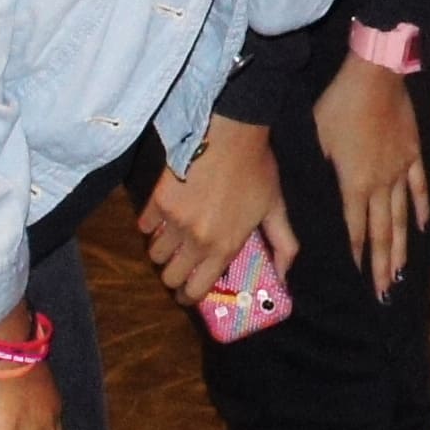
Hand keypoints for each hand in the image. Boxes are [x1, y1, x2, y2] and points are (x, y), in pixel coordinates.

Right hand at [140, 117, 297, 297]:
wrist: (231, 132)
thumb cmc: (257, 169)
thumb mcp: (276, 208)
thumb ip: (284, 244)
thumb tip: (285, 276)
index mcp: (224, 246)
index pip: (196, 289)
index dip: (190, 297)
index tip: (188, 295)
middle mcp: (196, 240)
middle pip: (169, 277)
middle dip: (174, 276)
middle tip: (180, 267)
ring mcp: (174, 221)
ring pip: (154, 254)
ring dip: (163, 252)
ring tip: (173, 242)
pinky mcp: (157, 200)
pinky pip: (144, 226)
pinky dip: (150, 226)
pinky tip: (162, 219)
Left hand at [308, 51, 429, 302]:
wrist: (375, 76)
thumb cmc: (337, 105)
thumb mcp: (315, 140)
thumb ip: (314, 172)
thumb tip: (305, 197)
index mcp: (353, 184)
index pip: (354, 228)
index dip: (355, 255)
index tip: (357, 278)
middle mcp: (380, 184)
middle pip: (382, 232)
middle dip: (381, 265)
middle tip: (384, 292)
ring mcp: (400, 170)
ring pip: (402, 217)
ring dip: (401, 247)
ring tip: (402, 272)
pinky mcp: (413, 154)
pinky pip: (419, 188)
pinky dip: (422, 209)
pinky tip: (424, 227)